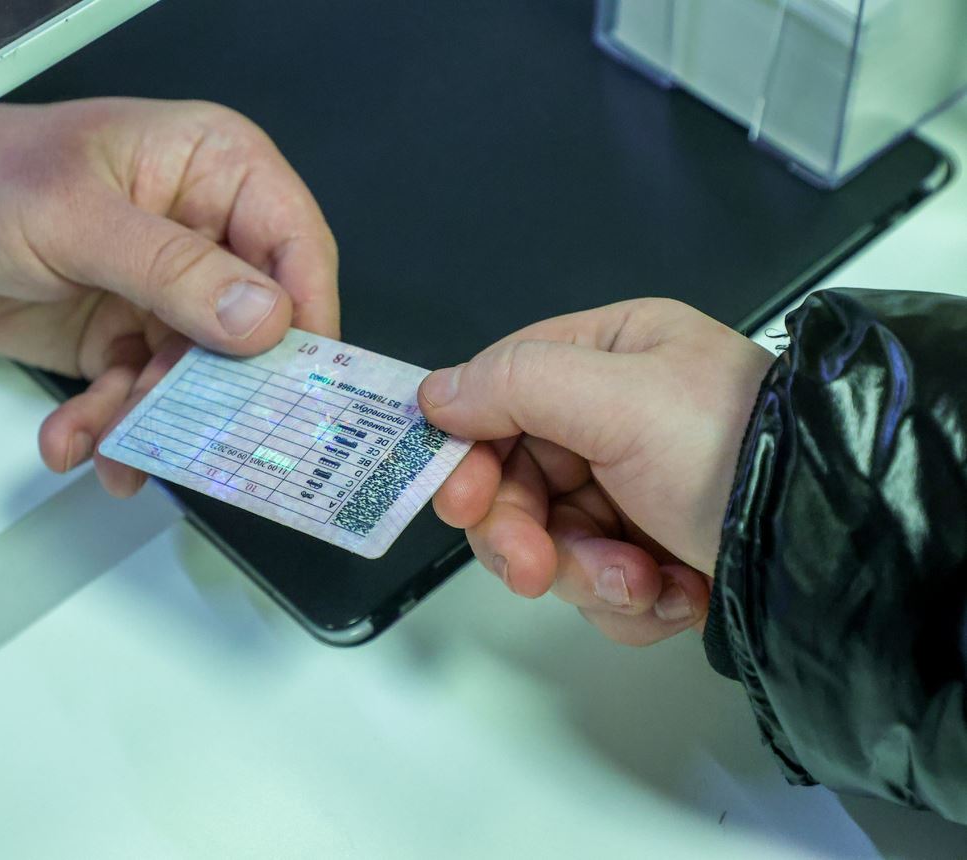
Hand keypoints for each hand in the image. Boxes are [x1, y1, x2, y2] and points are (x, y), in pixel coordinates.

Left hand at [0, 98, 338, 494]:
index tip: (300, 388)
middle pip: (253, 327)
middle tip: (210, 447)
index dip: (305, 318)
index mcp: (213, 169)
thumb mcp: (74, 219)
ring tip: (115, 450)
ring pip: (194, 375)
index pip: (294, 245)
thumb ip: (171, 270)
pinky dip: (110, 427)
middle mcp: (202, 232)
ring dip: (156, 422)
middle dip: (223, 390)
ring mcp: (163, 291)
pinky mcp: (122, 337)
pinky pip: (139, 395)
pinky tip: (74, 441)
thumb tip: (266, 319)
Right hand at [417, 299, 773, 644]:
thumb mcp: (623, 399)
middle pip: (518, 481)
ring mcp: (634, 493)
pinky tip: (674, 597)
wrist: (833, 547)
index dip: (468, 452)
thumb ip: (516, 385)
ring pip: (553, 544)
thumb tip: (431, 396)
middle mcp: (616, 418)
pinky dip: (629, 603)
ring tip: (644, 585)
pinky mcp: (655, 555)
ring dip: (588, 576)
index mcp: (610, 354)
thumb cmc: (730, 449)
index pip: (501, 394)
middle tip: (537, 571)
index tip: (460, 502)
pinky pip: (600, 586)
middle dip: (527, 534)